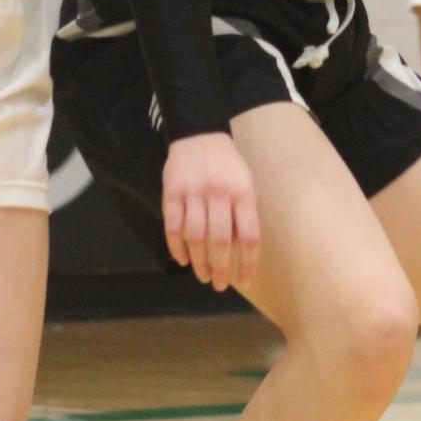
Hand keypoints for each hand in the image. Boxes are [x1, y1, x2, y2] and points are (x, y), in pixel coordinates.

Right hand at [163, 133, 258, 292]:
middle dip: (220, 269)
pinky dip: (177, 247)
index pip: (248, 236)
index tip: (243, 281)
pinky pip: (173, 226)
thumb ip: (245, 215)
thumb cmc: (227, 167)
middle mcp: (219, 193)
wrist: (199, 135)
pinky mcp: (172, 191)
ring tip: (202, 276)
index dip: (247, 263)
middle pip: (220, 241)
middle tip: (218, 285)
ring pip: (195, 236)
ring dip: (199, 262)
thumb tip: (241, 254)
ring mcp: (193, 192)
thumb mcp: (246, 185)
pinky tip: (183, 259)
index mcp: (243, 193)